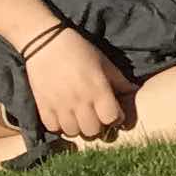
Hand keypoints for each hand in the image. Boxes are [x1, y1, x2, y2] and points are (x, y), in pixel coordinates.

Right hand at [23, 26, 135, 145]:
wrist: (45, 43)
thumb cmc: (80, 51)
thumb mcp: (105, 63)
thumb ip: (119, 81)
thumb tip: (133, 91)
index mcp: (98, 90)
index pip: (112, 118)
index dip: (116, 118)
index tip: (113, 111)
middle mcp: (79, 102)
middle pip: (92, 131)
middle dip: (97, 126)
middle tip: (95, 116)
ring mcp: (59, 106)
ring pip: (72, 132)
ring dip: (78, 127)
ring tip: (79, 116)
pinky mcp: (42, 106)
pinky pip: (52, 128)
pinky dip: (59, 126)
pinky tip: (63, 115)